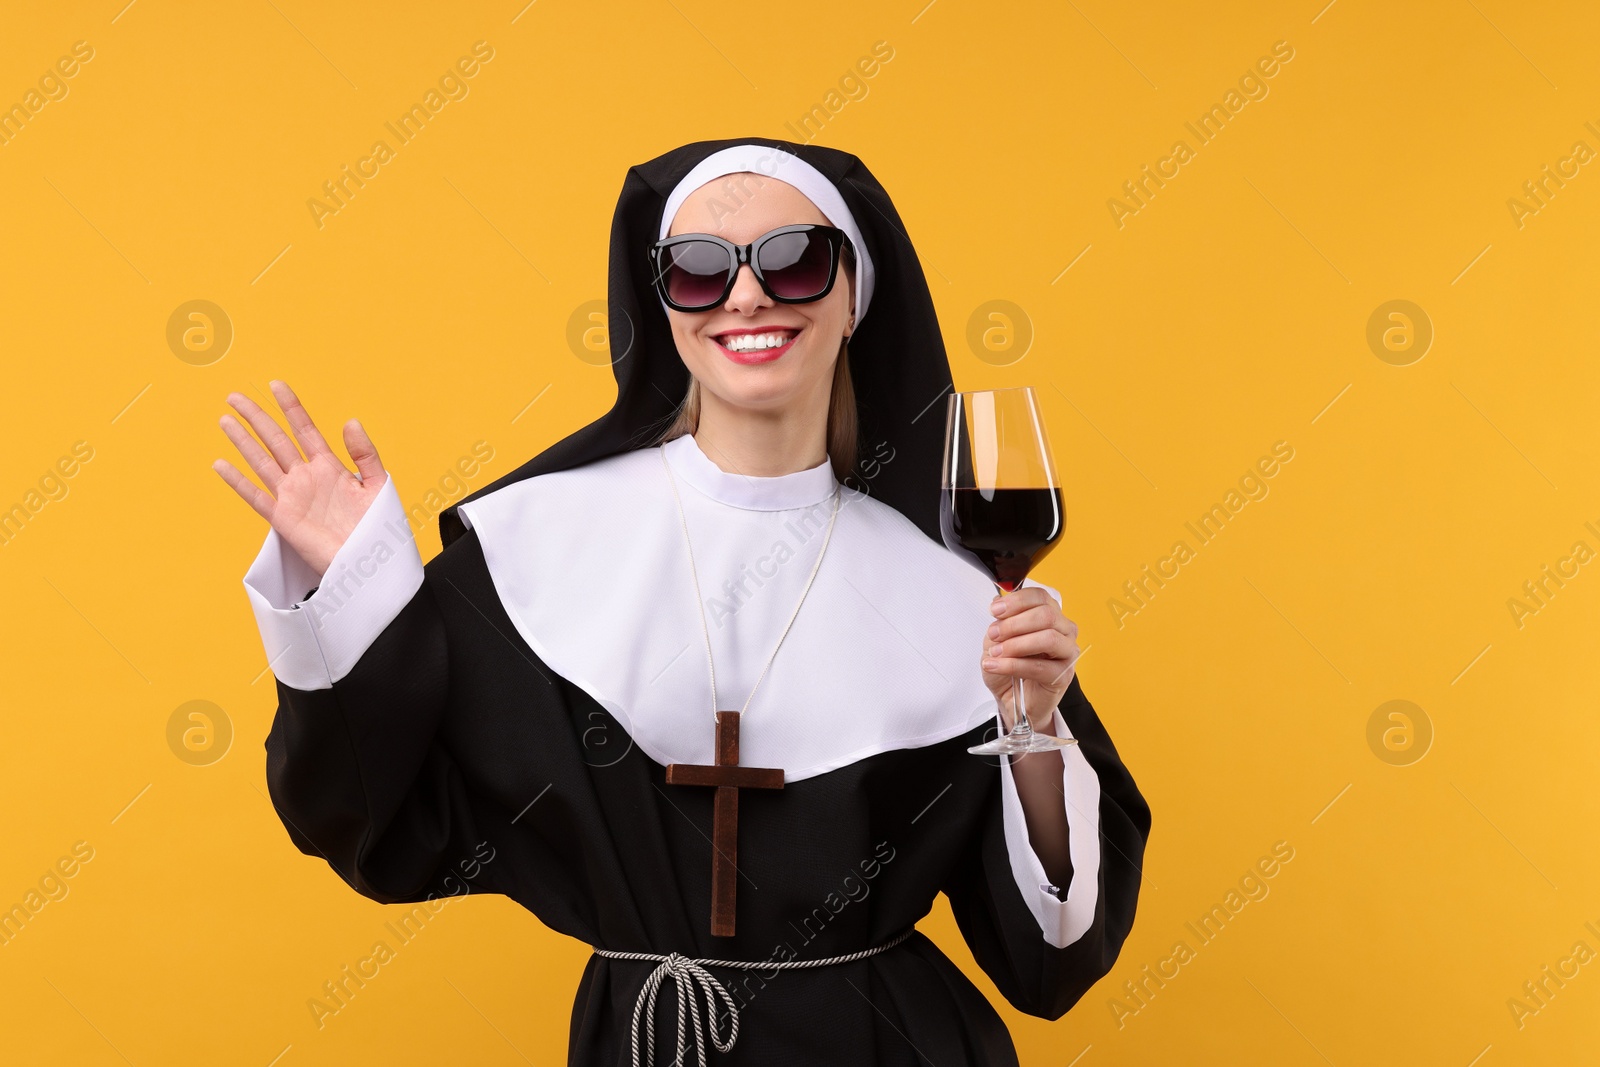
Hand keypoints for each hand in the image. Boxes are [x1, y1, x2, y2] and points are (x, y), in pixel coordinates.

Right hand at [212, 380, 385, 577]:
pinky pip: (256, 497)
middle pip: (276, 440)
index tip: (277, 384)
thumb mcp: (377, 484)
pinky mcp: (284, 518)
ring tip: (225, 419)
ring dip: (243, 441)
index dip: (291, 407)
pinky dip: (238, 482)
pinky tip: (221, 464)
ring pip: (262, 462)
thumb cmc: (376, 526)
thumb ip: (364, 453)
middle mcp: (306, 477)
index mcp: (329, 466)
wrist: (369, 562)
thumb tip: (351, 421)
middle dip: (257, 417)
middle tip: (236, 396)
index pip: (305, 429)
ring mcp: (293, 496)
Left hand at [980, 587, 1079, 732]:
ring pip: (1048, 638)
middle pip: (1046, 615)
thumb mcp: (997, 640)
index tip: (995, 610)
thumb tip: (999, 602)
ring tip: (995, 653)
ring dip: (1016, 644)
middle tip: (994, 634)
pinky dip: (1013, 665)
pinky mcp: (1063, 675)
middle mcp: (1063, 631)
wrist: (1011, 699)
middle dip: (1014, 623)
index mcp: (1049, 616)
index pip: (1040, 597)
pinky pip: (1040, 666)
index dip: (1017, 601)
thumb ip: (1000, 622)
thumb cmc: (1009, 668)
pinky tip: (996, 666)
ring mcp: (1066, 652)